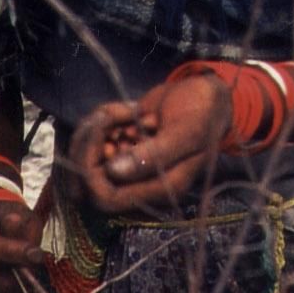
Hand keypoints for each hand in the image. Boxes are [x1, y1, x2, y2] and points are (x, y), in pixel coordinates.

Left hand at [65, 75, 231, 213]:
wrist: (208, 95)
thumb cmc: (204, 114)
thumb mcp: (187, 133)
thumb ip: (154, 155)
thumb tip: (113, 171)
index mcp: (160, 188)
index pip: (106, 197)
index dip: (92, 172)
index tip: (104, 137)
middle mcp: (140, 182)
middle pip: (88, 179)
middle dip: (90, 145)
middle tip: (110, 117)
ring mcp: (128, 164)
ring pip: (86, 156)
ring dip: (99, 127)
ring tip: (127, 112)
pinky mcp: (121, 144)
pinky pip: (95, 136)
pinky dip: (105, 118)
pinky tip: (130, 110)